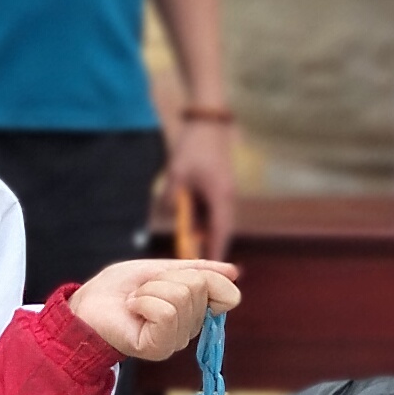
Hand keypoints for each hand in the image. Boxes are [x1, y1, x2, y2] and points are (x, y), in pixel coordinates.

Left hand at [72, 258, 239, 362]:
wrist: (86, 306)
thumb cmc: (118, 290)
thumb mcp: (161, 269)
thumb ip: (197, 270)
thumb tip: (234, 272)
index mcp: (195, 311)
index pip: (228, 295)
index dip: (205, 278)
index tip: (174, 278)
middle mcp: (190, 329)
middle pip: (198, 286)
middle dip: (165, 278)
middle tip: (144, 291)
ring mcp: (176, 340)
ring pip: (182, 297)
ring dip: (150, 289)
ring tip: (135, 301)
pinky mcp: (158, 348)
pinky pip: (165, 312)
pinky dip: (143, 301)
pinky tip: (132, 309)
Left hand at [163, 117, 238, 258]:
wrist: (209, 124)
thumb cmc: (194, 147)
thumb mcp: (177, 172)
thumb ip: (171, 196)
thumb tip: (166, 215)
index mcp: (220, 196)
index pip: (220, 232)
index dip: (215, 252)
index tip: (210, 271)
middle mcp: (227, 198)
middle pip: (222, 231)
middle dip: (213, 248)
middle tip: (200, 268)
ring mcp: (226, 193)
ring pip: (219, 222)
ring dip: (209, 236)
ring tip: (195, 252)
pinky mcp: (221, 188)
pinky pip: (215, 212)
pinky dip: (207, 224)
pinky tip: (194, 229)